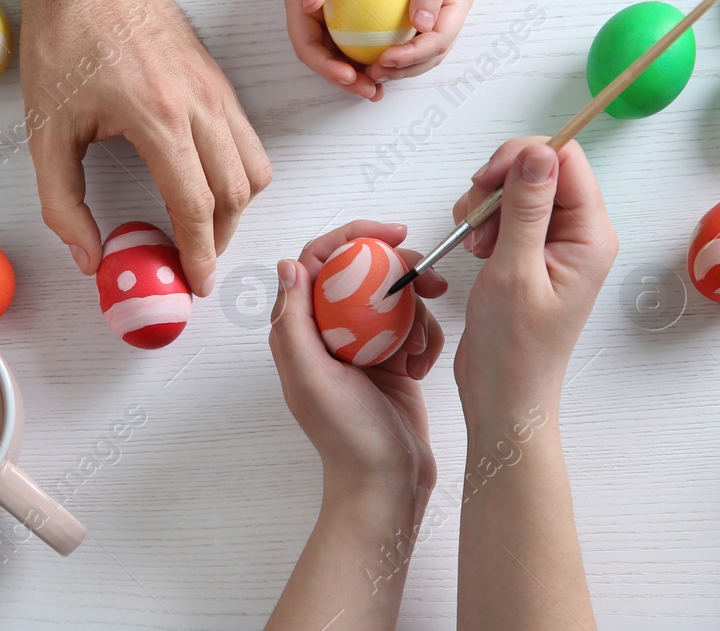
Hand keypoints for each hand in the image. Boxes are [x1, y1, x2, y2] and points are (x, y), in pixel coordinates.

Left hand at [20, 0, 271, 294]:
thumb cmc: (61, 39)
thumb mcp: (43, 128)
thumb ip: (62, 202)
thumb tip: (90, 258)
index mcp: (157, 114)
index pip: (196, 204)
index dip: (198, 253)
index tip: (195, 284)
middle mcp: (198, 100)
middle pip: (236, 191)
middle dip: (220, 239)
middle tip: (193, 265)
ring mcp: (214, 85)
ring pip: (254, 164)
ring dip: (236, 207)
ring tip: (200, 229)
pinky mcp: (217, 75)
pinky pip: (246, 136)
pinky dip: (238, 171)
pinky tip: (202, 182)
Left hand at [271, 221, 447, 497]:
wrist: (386, 485)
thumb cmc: (346, 438)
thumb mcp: (311, 378)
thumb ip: (294, 322)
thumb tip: (288, 264)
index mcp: (300, 330)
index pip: (320, 260)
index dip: (353, 236)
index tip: (393, 234)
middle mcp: (328, 332)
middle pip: (363, 272)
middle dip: (399, 272)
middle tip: (431, 281)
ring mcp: (363, 345)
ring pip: (394, 298)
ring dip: (417, 314)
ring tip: (420, 348)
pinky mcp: (392, 360)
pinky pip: (415, 327)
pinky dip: (426, 340)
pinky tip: (422, 368)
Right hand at [285, 0, 384, 99]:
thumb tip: (310, 4)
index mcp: (300, 8)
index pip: (308, 48)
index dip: (325, 68)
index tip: (349, 76)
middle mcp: (317, 16)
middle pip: (329, 59)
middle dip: (348, 81)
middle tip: (372, 91)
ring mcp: (339, 13)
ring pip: (351, 52)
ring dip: (367, 72)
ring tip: (389, 84)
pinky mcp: (361, 6)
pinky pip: (371, 33)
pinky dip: (384, 47)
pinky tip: (406, 53)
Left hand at [372, 0, 474, 82]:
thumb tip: (422, 26)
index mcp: (458, 3)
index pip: (439, 42)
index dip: (413, 57)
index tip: (385, 60)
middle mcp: (445, 10)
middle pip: (428, 54)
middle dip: (402, 71)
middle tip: (371, 75)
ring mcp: (427, 7)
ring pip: (411, 47)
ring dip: (390, 64)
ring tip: (363, 70)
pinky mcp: (407, 0)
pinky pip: (393, 28)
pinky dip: (377, 42)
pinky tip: (353, 46)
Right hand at [453, 139, 617, 417]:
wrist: (504, 393)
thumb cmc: (514, 346)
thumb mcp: (514, 271)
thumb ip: (526, 207)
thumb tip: (538, 151)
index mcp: (590, 235)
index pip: (565, 159)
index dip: (522, 158)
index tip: (485, 182)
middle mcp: (579, 233)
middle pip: (540, 168)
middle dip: (498, 184)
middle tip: (474, 220)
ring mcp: (555, 243)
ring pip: (518, 188)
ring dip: (486, 205)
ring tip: (475, 243)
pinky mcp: (532, 252)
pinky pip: (507, 213)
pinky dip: (483, 221)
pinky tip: (475, 249)